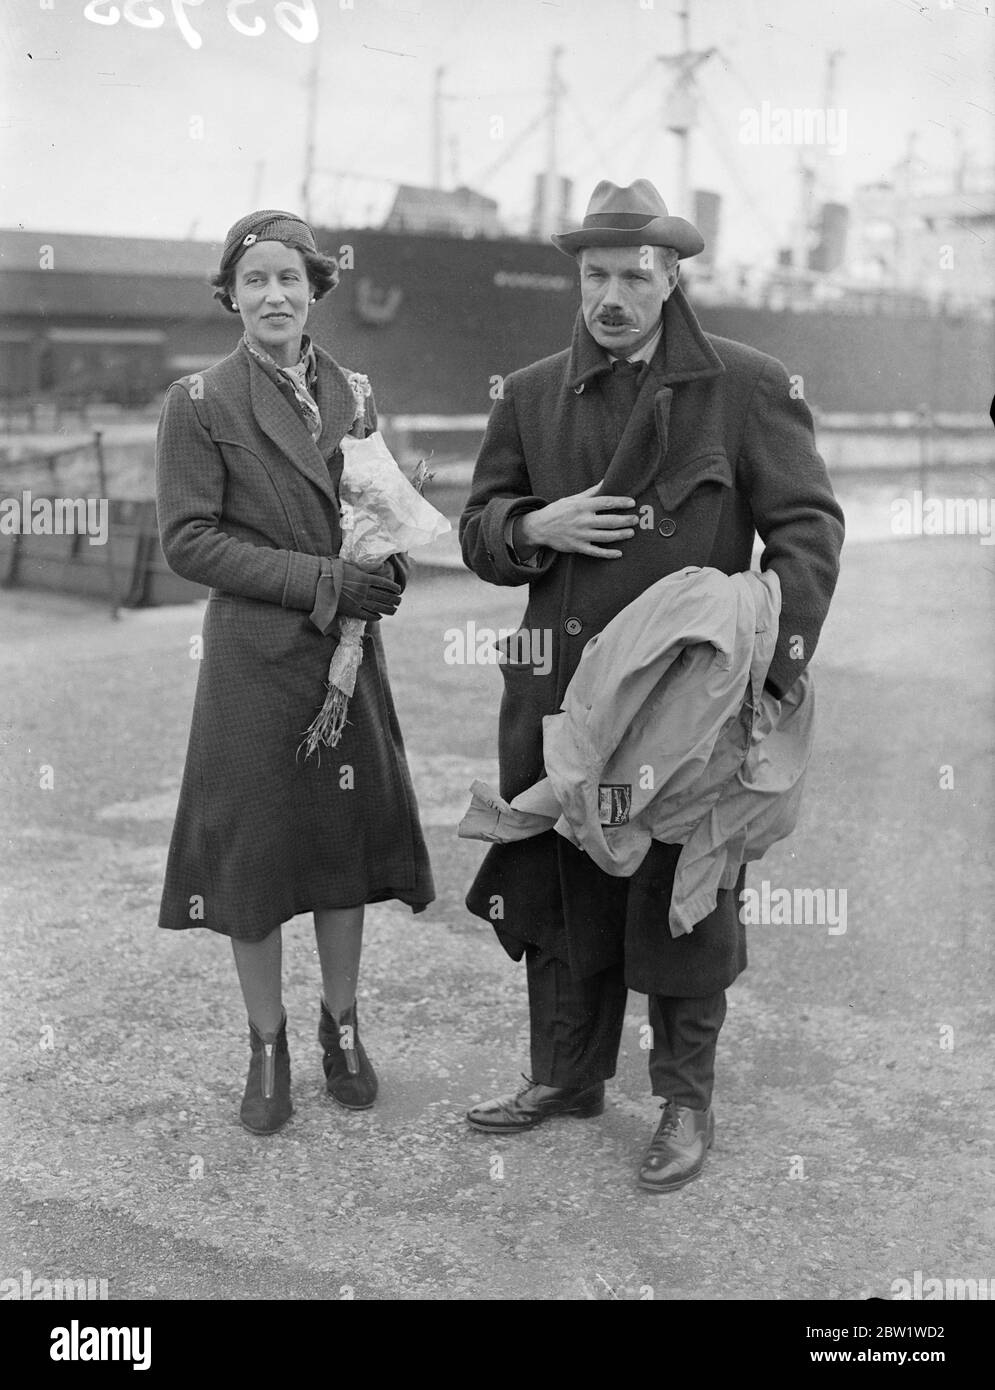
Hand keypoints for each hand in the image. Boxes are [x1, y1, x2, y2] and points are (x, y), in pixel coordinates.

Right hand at [333, 558, 400, 621]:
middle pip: (384, 596)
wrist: (319, 583)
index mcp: (364, 578)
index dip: (393, 587)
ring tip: (394, 610)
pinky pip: (367, 615)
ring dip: (388, 609)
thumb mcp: (352, 566)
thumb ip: (368, 567)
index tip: (398, 590)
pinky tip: (379, 616)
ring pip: (378, 607)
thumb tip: (382, 566)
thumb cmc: (335, 572)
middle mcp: (363, 590)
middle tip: (399, 601)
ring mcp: (358, 601)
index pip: (384, 583)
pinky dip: (375, 616)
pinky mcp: (351, 610)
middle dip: (394, 599)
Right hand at [518, 483, 636, 558]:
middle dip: (625, 520)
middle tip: (636, 519)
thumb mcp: (572, 498)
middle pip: (609, 521)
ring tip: (631, 533)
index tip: (632, 503)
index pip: (606, 502)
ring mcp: (580, 535)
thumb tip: (606, 481)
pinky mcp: (578, 547)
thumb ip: (591, 492)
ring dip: (621, 535)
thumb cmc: (558, 511)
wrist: (539, 527)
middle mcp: (582, 521)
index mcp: (582, 506)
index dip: (621, 502)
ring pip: (605, 537)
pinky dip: (608, 554)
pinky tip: (618, 553)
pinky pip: (596, 552)